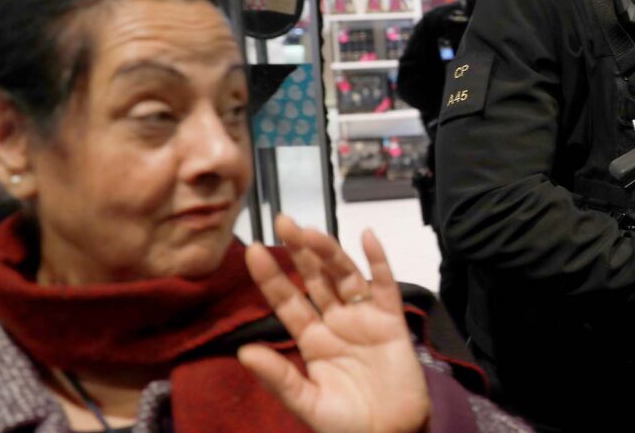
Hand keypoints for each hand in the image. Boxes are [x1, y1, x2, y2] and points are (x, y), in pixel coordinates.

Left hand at [239, 215, 430, 432]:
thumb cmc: (347, 425)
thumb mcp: (306, 402)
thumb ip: (278, 377)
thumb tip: (243, 352)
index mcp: (311, 340)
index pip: (287, 301)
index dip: (271, 277)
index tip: (251, 251)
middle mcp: (336, 322)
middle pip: (314, 279)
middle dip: (299, 251)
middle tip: (283, 222)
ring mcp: (364, 318)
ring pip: (345, 276)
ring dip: (330, 252)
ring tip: (312, 232)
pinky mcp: (391, 321)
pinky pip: (385, 285)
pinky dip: (377, 261)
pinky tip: (367, 237)